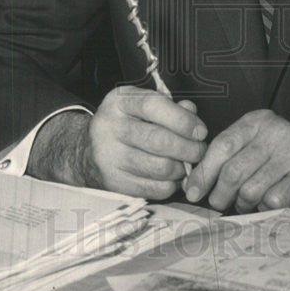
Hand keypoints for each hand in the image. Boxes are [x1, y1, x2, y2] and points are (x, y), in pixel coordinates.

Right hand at [28, 87, 206, 198]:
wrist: (88, 151)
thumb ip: (169, 107)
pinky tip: (170, 178)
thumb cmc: (126, 124)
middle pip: (159, 140)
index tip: (201, 131)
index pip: (154, 106)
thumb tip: (192, 112)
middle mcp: (109, 127)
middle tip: (200, 151)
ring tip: (185, 165)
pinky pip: (153, 189)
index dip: (183, 120)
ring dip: (181, 169)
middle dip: (189, 149)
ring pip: (159, 167)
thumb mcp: (142, 106)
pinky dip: (170, 186)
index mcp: (119, 102)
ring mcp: (108, 157)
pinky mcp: (112, 182)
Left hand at [184, 110, 289, 212]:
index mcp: (258, 121)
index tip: (193, 192)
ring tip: (246, 204)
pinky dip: (265, 209)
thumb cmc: (281, 160)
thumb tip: (190, 181)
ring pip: (250, 190)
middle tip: (218, 204)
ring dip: (243, 204)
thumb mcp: (253, 146)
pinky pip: (272, 200)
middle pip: (233, 171)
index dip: (203, 172)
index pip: (222, 146)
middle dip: (220, 194)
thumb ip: (225, 157)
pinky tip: (268, 205)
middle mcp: (277, 131)